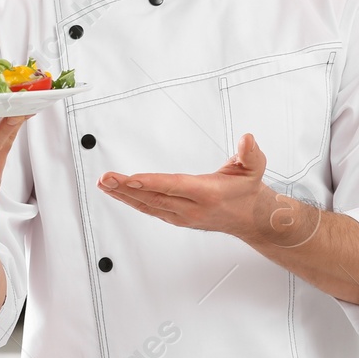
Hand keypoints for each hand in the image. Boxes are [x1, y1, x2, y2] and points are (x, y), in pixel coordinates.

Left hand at [96, 133, 322, 247]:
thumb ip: (250, 153)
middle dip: (126, 188)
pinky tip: (117, 192)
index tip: (130, 178)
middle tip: (105, 178)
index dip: (150, 182)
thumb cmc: (248, 189)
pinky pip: (150, 209)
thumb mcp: (254, 167)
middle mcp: (192, 208)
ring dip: (123, 195)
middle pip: (154, 198)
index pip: (174, 186)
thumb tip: (247, 139)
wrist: (251, 218)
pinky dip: (131, 200)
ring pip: (148, 206)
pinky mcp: (176, 219)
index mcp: (208, 193)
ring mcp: (182, 216)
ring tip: (104, 184)